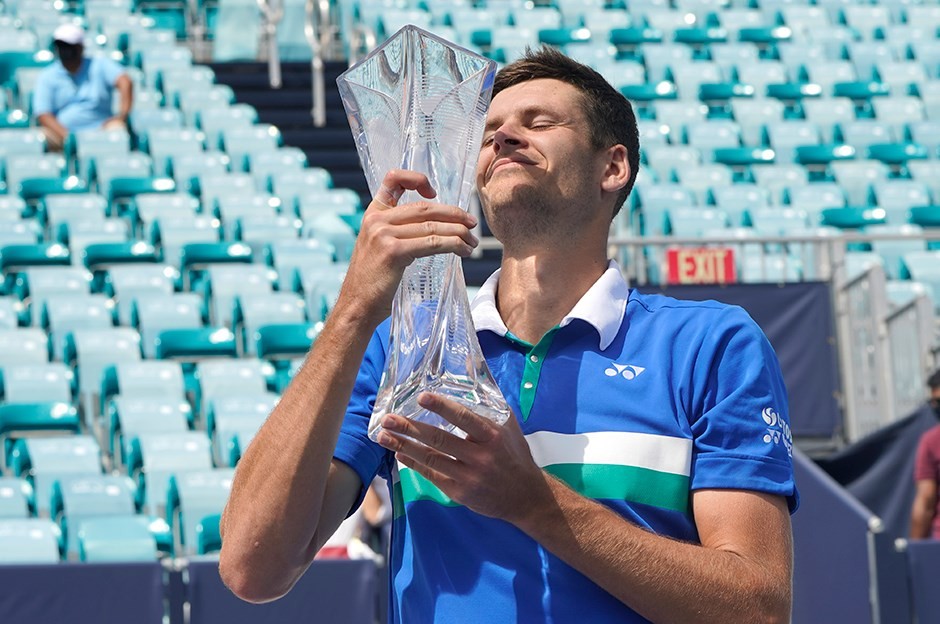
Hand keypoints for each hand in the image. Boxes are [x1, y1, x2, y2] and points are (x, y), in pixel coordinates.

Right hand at [336, 170, 478, 325]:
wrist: (357, 306)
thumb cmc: (374, 282)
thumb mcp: (379, 248)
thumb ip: (397, 232)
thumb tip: (434, 226)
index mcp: (373, 214)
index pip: (392, 180)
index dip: (416, 179)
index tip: (434, 193)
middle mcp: (376, 220)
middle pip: (424, 207)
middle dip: (454, 214)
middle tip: (472, 224)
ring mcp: (383, 234)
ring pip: (432, 225)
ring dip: (459, 233)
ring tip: (472, 242)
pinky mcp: (393, 251)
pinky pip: (432, 243)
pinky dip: (453, 245)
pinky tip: (463, 251)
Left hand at [376, 392, 547, 523]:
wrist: (525, 496)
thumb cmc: (514, 453)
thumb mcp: (508, 424)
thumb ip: (487, 399)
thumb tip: (470, 363)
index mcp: (492, 436)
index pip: (464, 418)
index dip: (442, 407)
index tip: (422, 397)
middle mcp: (480, 456)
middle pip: (440, 440)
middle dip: (410, 429)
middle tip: (388, 418)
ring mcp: (469, 476)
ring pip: (431, 459)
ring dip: (405, 445)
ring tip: (384, 435)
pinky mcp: (460, 493)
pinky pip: (432, 476)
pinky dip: (414, 464)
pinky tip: (399, 452)